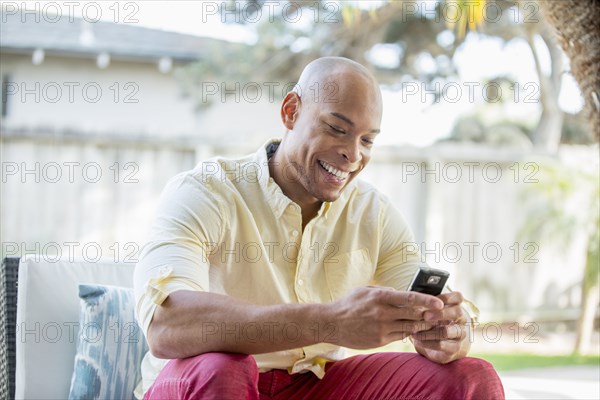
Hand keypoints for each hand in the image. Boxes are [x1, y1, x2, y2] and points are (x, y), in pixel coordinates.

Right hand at [324, 286, 443, 348]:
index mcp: (380, 297)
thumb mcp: (365, 291)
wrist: (331, 323)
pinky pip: (399, 336)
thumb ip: (383, 291)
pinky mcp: (380, 340)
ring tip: (430, 323)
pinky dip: (408, 333)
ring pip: (409, 328)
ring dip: (421, 326)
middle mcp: (383, 313)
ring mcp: (382, 328)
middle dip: (428, 315)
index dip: (427, 301)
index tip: (439, 303)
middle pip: (414, 315)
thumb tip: (399, 292)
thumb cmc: (348, 304)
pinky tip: (413, 330)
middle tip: (440, 314)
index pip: (410, 298)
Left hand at [410, 291, 470, 363]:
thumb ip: (428, 307)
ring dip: (429, 331)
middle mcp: (461, 320)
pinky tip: (417, 340)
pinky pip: (442, 345)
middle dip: (440, 313)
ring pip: (448, 331)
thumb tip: (414, 301)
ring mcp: (460, 334)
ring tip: (414, 332)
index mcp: (456, 307)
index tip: (432, 300)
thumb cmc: (435, 323)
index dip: (446, 297)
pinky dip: (427, 342)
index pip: (458, 297)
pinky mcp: (455, 348)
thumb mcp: (432, 312)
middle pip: (457, 312)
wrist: (443, 345)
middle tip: (425, 316)